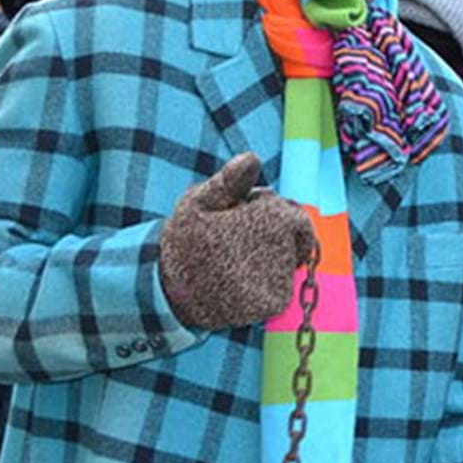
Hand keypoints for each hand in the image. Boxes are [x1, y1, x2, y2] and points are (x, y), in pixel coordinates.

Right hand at [157, 153, 315, 330]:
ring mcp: (280, 282)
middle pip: (294, 236)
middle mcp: (283, 255)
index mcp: (271, 223)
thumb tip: (252, 158)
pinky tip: (237, 278)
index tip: (237, 217)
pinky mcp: (274, 304)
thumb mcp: (199, 203)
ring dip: (269, 255)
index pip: (290, 212)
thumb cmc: (185, 242)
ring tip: (232, 259)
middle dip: (271, 233)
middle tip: (234, 239)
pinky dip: (266, 279)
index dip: (264, 211)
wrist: (168, 295)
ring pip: (289, 259)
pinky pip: (281, 283)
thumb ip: (229, 181)